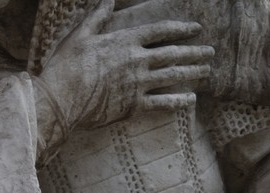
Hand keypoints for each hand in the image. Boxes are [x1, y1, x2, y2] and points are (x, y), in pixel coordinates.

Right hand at [36, 0, 212, 135]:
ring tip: (207, 71)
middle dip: (194, 51)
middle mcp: (137, 60)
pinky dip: (179, 101)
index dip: (180, 28)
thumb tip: (107, 0)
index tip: (195, 29)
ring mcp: (137, 84)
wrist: (60, 99)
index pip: (160, 31)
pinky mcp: (133, 106)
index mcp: (125, 41)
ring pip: (172, 76)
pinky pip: (162, 103)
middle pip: (173, 53)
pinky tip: (191, 99)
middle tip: (209, 52)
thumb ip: (97, 17)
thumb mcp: (80, 36)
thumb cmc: (66, 66)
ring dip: (192, 72)